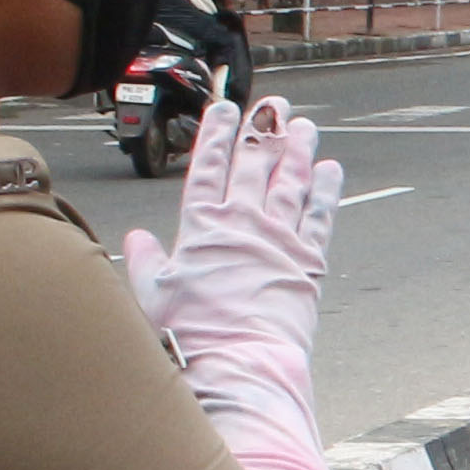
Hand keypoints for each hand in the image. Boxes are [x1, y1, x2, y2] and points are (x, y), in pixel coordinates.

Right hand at [120, 93, 341, 409]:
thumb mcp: (152, 297)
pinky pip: (321, 216)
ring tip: (303, 125)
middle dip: (264, 130)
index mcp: (201, 228)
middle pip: (254, 165)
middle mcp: (242, 224)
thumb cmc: (191, 339)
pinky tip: (330, 169)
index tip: (226, 108)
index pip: (209, 167)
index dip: (219, 134)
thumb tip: (138, 239)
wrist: (239, 365)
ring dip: (298, 150)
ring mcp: (279, 240)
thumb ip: (146, 263)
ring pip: (290, 182)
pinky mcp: (309, 262)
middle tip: (274, 105)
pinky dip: (326, 191)